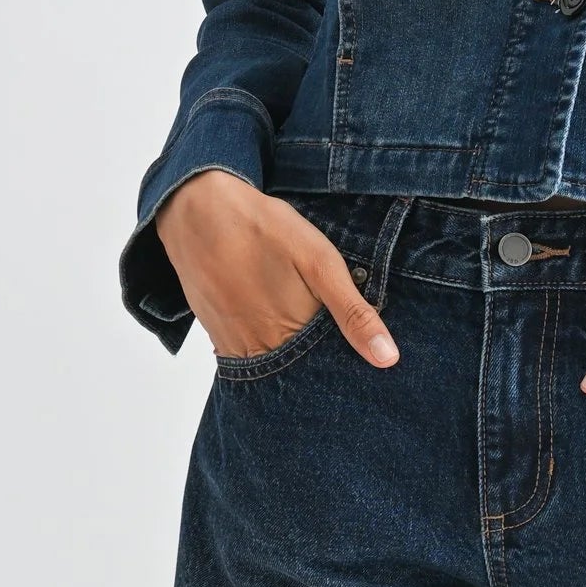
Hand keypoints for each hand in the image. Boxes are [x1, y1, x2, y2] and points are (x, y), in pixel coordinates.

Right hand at [157, 169, 398, 365]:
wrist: (197, 211)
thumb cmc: (263, 229)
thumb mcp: (320, 262)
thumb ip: (354, 312)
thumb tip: (388, 359)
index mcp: (295, 334)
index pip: (330, 369)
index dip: (346, 364)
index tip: (360, 360)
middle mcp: (264, 350)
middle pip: (300, 375)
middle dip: (318, 365)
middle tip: (324, 333)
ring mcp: (236, 346)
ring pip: (273, 370)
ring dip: (290, 360)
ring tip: (300, 329)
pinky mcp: (217, 336)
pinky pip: (246, 360)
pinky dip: (264, 352)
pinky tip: (273, 327)